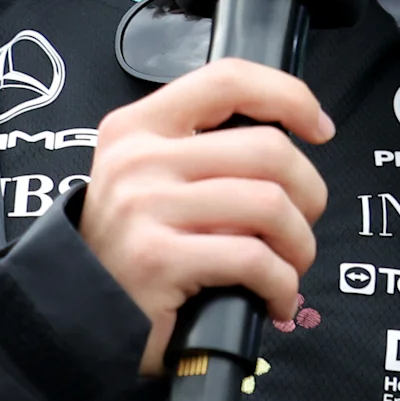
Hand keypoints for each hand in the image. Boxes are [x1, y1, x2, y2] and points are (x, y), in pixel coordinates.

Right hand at [78, 58, 332, 376]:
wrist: (80, 320)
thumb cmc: (132, 252)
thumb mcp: (150, 181)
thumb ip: (204, 153)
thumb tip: (291, 146)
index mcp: (138, 127)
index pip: (227, 80)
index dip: (289, 97)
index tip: (319, 128)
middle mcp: (138, 160)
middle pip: (266, 149)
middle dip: (309, 192)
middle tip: (304, 222)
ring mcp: (145, 208)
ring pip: (270, 204)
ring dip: (300, 244)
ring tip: (290, 266)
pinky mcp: (158, 260)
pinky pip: (254, 259)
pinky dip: (282, 284)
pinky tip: (274, 298)